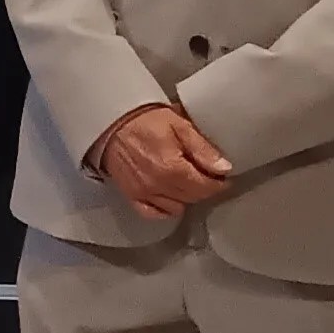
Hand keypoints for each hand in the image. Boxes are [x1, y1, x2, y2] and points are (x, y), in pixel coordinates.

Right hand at [90, 101, 232, 220]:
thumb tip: (224, 168)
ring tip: (188, 182)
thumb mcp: (179, 125)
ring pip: (177, 207)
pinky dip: (165, 209)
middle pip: (194, 197)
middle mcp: (158, 185)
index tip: (223, 176)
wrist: (109, 120)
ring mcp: (143, 192)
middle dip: (205, 188)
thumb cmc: (143, 119)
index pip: (207, 187)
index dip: (220, 182)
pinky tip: (170, 198)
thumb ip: (202, 149)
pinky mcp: (131, 194)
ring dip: (187, 197)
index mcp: (173, 168)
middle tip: (208, 176)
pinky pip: (153, 213)